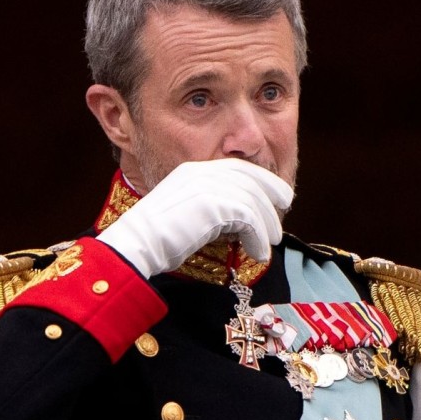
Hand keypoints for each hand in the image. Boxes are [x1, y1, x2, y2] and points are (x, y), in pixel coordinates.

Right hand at [97, 158, 292, 276]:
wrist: (138, 245)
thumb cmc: (159, 238)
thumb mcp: (189, 212)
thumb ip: (213, 208)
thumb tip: (241, 221)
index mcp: (194, 169)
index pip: (238, 167)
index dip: (263, 180)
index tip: (279, 195)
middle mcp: (202, 172)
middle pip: (251, 179)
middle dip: (272, 197)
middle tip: (281, 219)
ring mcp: (207, 186)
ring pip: (253, 200)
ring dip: (266, 224)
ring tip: (270, 243)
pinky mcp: (213, 205)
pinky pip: (249, 218)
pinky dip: (258, 237)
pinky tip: (258, 252)